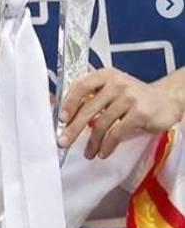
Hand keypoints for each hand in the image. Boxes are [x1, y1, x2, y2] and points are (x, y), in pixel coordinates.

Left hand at [58, 68, 182, 158]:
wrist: (166, 101)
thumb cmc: (133, 97)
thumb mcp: (112, 88)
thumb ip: (92, 95)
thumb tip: (65, 112)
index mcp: (106, 75)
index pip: (81, 85)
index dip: (69, 103)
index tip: (61, 119)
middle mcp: (116, 83)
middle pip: (88, 108)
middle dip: (74, 128)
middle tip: (64, 141)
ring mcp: (129, 97)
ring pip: (101, 124)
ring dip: (92, 142)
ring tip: (89, 152)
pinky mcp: (140, 113)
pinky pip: (117, 133)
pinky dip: (107, 146)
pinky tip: (103, 152)